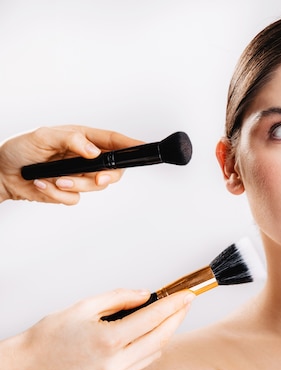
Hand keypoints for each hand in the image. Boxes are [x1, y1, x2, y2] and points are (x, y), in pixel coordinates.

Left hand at [0, 125, 143, 204]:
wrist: (2, 173)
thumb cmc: (20, 149)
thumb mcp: (44, 136)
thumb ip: (71, 139)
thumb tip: (93, 150)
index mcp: (83, 139)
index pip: (113, 141)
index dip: (130, 144)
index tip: (142, 148)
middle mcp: (85, 158)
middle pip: (113, 169)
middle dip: (106, 176)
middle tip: (98, 179)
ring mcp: (78, 176)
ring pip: (95, 187)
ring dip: (75, 185)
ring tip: (55, 179)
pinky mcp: (69, 191)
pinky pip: (75, 198)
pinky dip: (58, 194)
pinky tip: (44, 184)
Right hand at [1, 288, 192, 369]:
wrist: (29, 365)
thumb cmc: (51, 335)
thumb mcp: (86, 306)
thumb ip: (120, 298)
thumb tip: (146, 294)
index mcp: (109, 340)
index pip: (153, 318)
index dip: (174, 304)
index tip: (187, 294)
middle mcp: (115, 361)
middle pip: (161, 337)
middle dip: (178, 317)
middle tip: (186, 302)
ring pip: (155, 351)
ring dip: (167, 332)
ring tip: (170, 314)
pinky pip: (143, 361)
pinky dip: (153, 345)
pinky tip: (153, 332)